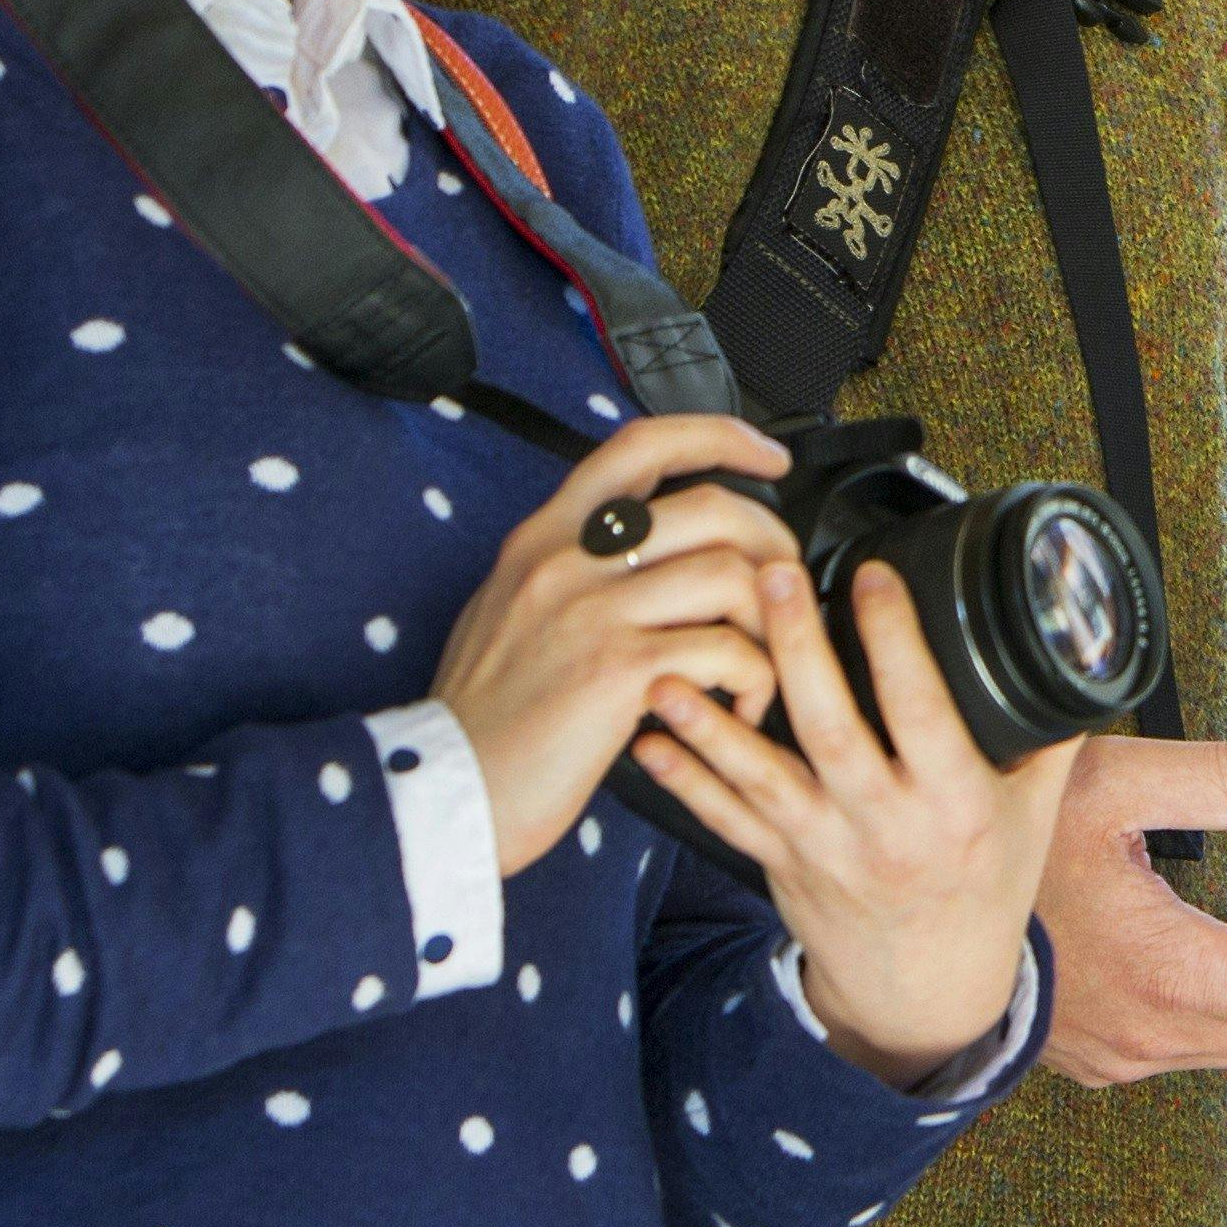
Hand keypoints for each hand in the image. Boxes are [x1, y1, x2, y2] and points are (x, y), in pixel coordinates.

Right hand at [429, 415, 800, 875]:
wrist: (445, 791)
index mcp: (543, 537)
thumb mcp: (508, 607)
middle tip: (781, 590)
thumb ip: (574, 564)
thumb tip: (655, 543)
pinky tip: (740, 706)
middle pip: (712, 507)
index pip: (641, 445)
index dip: (718, 436)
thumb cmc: (486, 715)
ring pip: (732, 574)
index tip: (769, 456)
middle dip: (771, 546)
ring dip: (770, 622)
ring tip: (760, 661)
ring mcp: (592, 612)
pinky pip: (728, 650)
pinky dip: (755, 680)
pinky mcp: (619, 671)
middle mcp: (567, 560)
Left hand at [626, 552, 1079, 1081]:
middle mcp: (886, 827)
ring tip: (674, 665)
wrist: (927, 991)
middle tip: (770, 576)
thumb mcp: (1034, 812)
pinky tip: (649, 740)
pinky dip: (684, 780)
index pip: (924, 711)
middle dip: (798, 649)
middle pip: (832, 730)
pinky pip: (723, 819)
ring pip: (761, 777)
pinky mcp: (779, 866)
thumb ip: (1047, 730)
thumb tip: (1074, 643)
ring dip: (713, 722)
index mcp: (955, 804)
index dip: (897, 642)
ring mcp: (824, 850)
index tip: (873, 575)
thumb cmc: (984, 888)